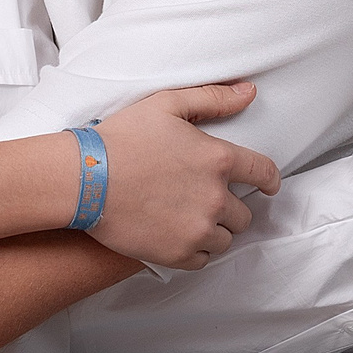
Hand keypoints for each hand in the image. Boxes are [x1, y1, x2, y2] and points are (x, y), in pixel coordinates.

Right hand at [84, 81, 280, 269]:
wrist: (83, 179)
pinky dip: (194, 250)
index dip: (269, 180)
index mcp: (217, 160)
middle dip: (229, 207)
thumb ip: (212, 98)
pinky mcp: (178, 254)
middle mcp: (215, 198)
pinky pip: (203, 259)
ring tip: (187, 219)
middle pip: (244, 213)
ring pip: (225, 239)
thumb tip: (249, 92)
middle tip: (202, 199)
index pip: (264, 173)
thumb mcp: (165, 104)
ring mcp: (198, 229)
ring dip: (213, 230)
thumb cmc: (120, 139)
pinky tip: (176, 235)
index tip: (268, 187)